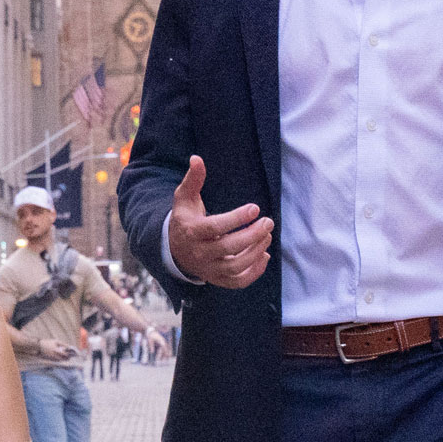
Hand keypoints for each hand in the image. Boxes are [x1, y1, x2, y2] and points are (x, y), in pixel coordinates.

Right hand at [169, 157, 272, 290]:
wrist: (174, 250)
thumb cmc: (185, 219)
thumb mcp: (184, 198)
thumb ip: (193, 179)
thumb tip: (197, 158)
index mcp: (191, 232)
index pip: (215, 227)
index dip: (236, 218)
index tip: (255, 208)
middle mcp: (199, 253)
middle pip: (229, 248)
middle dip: (252, 236)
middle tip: (268, 222)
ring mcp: (209, 269)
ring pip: (236, 267)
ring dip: (256, 252)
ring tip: (267, 235)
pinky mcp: (217, 279)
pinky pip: (238, 282)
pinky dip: (254, 272)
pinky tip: (264, 255)